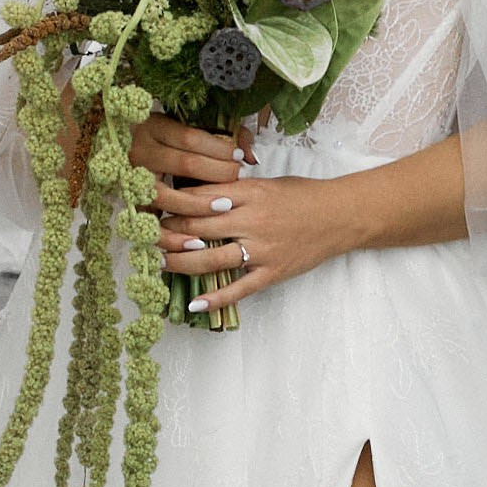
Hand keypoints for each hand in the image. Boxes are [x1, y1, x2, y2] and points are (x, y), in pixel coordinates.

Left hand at [135, 114, 349, 312]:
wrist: (341, 216)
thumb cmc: (303, 196)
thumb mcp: (265, 183)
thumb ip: (233, 189)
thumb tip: (196, 193)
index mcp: (248, 193)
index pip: (199, 196)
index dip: (170, 202)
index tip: (151, 205)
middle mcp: (252, 220)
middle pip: (198, 226)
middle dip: (167, 232)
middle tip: (144, 236)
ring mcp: (262, 249)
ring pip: (211, 258)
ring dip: (181, 262)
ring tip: (160, 263)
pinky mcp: (272, 272)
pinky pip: (239, 288)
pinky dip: (216, 298)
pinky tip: (194, 303)